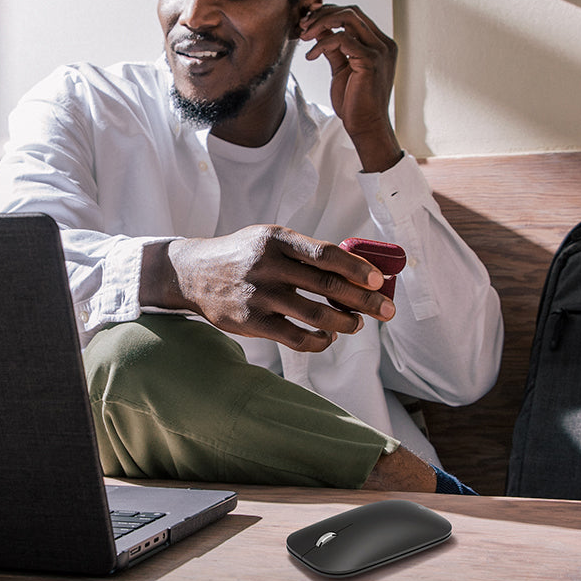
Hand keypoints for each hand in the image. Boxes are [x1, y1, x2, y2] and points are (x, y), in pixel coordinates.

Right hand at [140, 225, 396, 352]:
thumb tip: (356, 271)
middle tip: (387, 311)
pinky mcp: (251, 322)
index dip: (357, 269)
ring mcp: (259, 295)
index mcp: (277, 239)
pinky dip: (319, 341)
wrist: (193, 273)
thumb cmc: (243, 255)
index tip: (380, 282)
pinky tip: (328, 338)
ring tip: (357, 325)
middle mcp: (268, 265)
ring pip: (316, 316)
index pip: (326, 254)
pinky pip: (296, 338)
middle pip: (328, 287)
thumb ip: (304, 252)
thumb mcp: (268, 239)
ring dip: (345, 323)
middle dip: (364, 302)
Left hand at [298, 3, 401, 172]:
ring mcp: (379, 51)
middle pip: (351, 11)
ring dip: (321, 23)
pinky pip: (342, 39)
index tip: (308, 21)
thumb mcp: (341, 67)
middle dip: (323, 14)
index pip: (354, 14)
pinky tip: (311, 56)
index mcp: (379, 43)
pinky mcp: (370, 61)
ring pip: (348, 18)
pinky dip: (322, 43)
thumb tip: (319, 28)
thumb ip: (334, 46)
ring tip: (304, 36)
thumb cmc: (355, 100)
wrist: (366, 125)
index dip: (329, 12)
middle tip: (303, 26)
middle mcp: (383, 43)